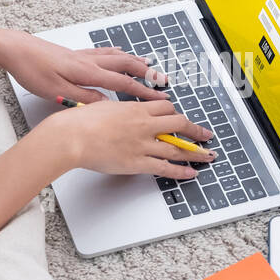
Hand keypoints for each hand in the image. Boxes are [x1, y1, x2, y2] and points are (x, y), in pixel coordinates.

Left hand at [0, 31, 169, 103]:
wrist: (15, 48)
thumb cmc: (32, 70)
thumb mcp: (56, 92)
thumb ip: (84, 99)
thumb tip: (107, 106)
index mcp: (87, 72)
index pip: (123, 83)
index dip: (144, 91)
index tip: (160, 98)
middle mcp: (89, 61)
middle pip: (126, 65)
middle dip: (148, 74)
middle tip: (163, 81)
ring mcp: (83, 55)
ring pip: (117, 56)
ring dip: (136, 61)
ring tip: (149, 66)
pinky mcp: (75, 53)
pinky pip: (105, 51)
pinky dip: (118, 53)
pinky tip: (120, 52)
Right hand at [46, 98, 216, 179]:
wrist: (72, 136)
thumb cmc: (81, 121)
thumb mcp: (103, 106)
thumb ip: (117, 110)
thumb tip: (117, 112)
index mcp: (135, 109)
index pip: (166, 108)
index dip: (176, 114)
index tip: (181, 118)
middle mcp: (144, 125)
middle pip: (179, 124)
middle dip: (195, 130)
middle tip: (206, 134)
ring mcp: (142, 144)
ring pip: (177, 147)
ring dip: (195, 152)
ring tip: (207, 155)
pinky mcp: (137, 163)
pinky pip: (165, 167)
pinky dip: (181, 171)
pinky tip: (191, 172)